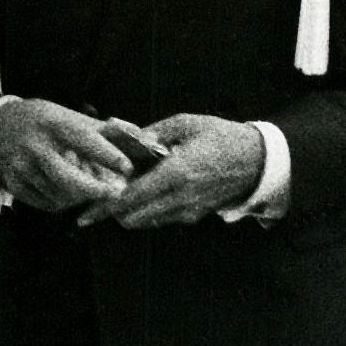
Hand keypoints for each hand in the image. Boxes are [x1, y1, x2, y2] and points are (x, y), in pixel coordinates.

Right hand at [0, 99, 134, 213]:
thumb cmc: (46, 120)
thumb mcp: (73, 117)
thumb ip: (108, 130)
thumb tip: (146, 139)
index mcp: (56, 125)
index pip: (84, 141)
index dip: (107, 155)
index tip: (127, 167)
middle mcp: (37, 147)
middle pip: (67, 178)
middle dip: (94, 190)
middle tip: (117, 193)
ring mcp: (22, 167)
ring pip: (59, 194)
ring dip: (82, 197)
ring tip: (95, 190)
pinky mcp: (14, 183)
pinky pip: (45, 203)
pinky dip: (64, 203)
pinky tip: (72, 194)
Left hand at [83, 115, 267, 227]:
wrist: (261, 160)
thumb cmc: (224, 137)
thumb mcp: (188, 123)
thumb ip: (153, 133)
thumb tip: (125, 139)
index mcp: (175, 174)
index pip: (129, 199)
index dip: (102, 209)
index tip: (84, 216)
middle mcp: (180, 198)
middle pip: (133, 218)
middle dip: (114, 213)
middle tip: (104, 198)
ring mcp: (190, 210)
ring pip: (147, 222)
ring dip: (132, 213)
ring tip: (127, 194)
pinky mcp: (197, 215)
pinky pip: (164, 219)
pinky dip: (151, 211)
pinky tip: (152, 193)